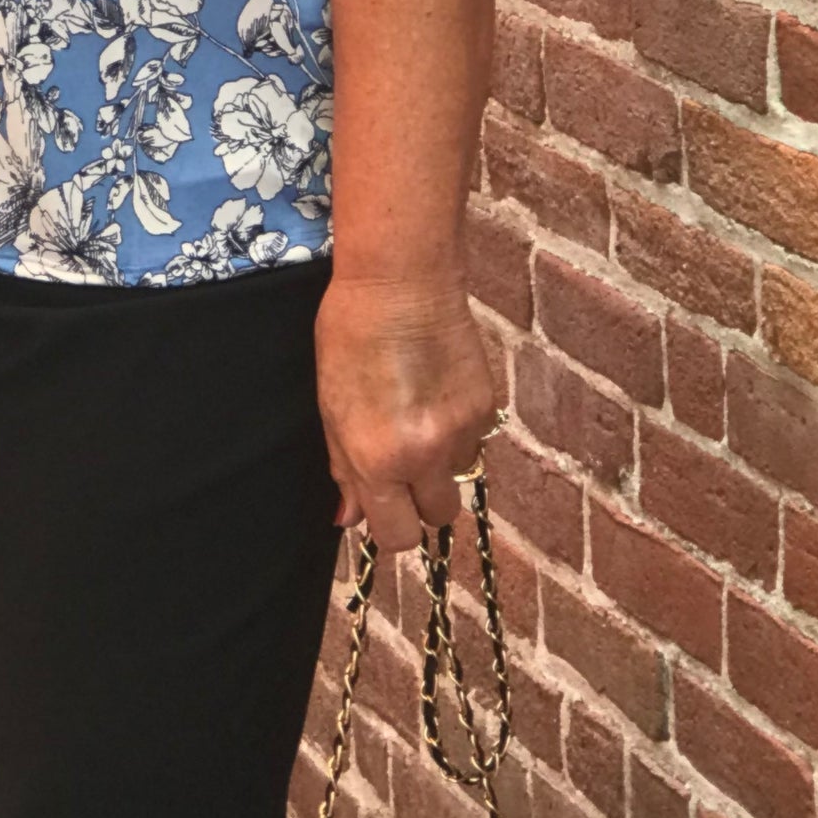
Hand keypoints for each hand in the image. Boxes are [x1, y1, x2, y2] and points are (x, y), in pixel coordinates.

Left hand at [315, 275, 502, 549]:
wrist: (401, 281)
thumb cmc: (350, 335)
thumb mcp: (330, 406)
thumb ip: (344, 467)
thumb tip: (348, 517)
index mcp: (377, 459)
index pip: (398, 535)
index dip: (391, 525)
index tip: (385, 505)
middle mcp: (425, 454)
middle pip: (439, 517)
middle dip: (421, 501)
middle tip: (405, 466)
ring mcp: (462, 430)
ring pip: (460, 476)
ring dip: (442, 462)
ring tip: (420, 417)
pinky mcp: (487, 406)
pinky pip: (476, 441)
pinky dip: (459, 431)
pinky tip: (438, 394)